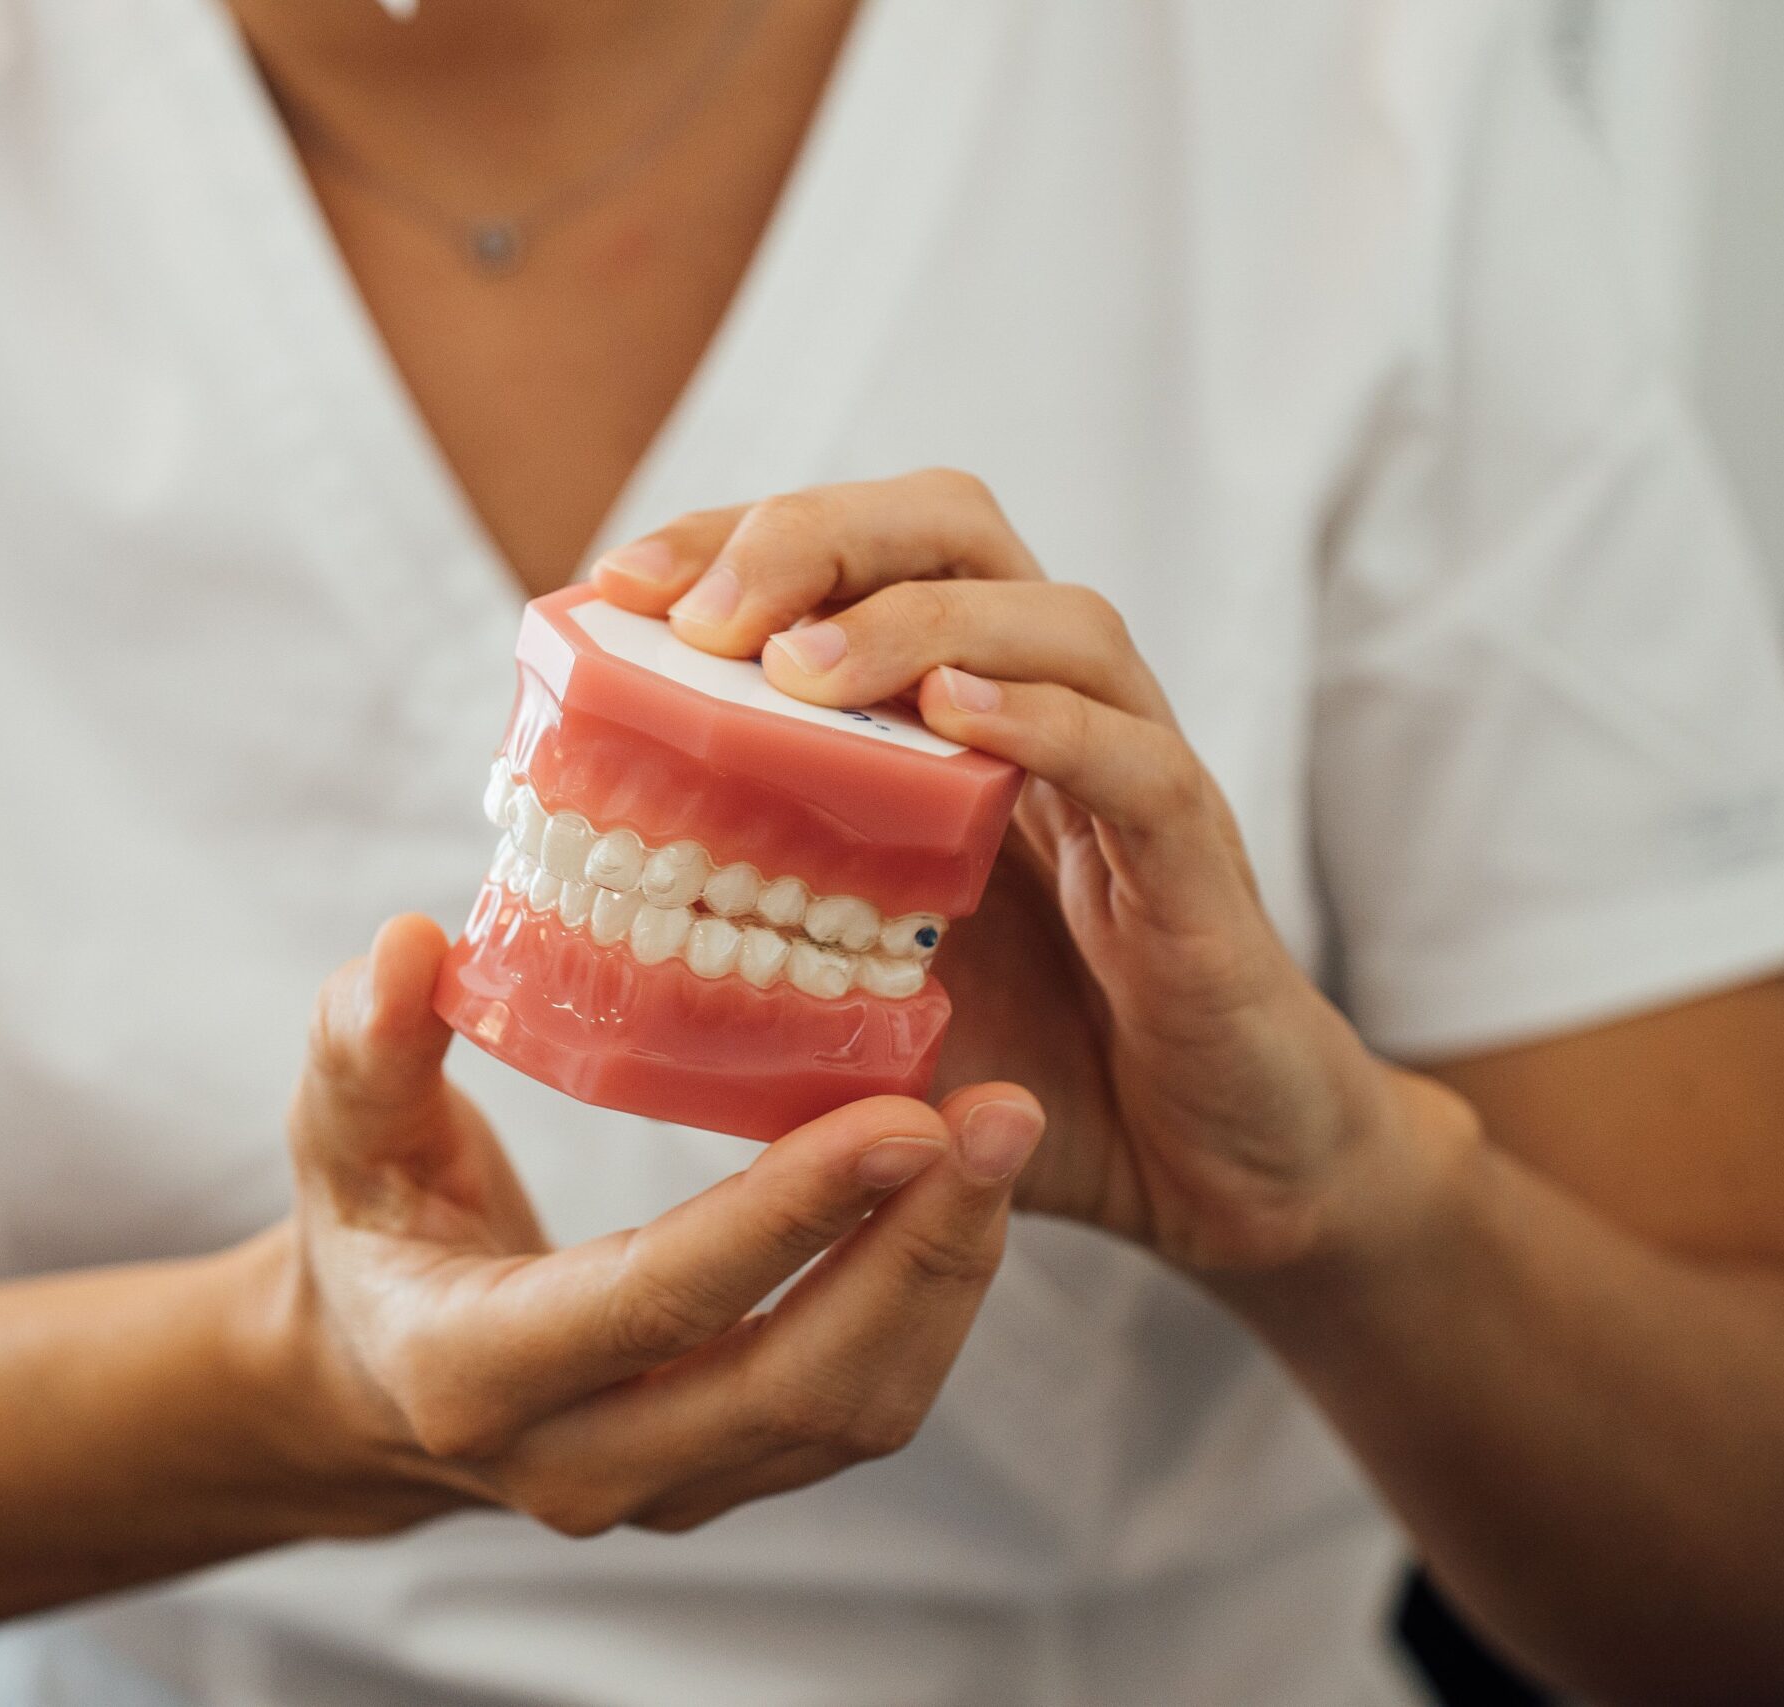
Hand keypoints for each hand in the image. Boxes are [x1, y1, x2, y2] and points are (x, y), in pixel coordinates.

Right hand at [267, 914, 1044, 1537]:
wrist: (368, 1380)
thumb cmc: (367, 1224)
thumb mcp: (338, 1129)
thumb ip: (365, 1043)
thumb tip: (412, 947)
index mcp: (473, 1373)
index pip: (657, 1302)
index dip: (787, 1218)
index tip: (905, 1117)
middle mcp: (576, 1462)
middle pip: (792, 1383)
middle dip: (918, 1252)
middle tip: (1001, 1116)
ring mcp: (661, 1486)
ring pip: (848, 1412)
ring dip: (944, 1278)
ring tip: (1002, 1138)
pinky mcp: (726, 1475)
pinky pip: (855, 1409)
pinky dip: (925, 1305)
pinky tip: (960, 1193)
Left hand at [592, 471, 1477, 1275]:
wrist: (1204, 1179)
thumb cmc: (1025, 1070)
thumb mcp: (854, 1002)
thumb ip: (749, 959)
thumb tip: (579, 951)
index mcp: (953, 720)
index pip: (851, 559)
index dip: (737, 541)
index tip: (621, 584)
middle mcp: (1049, 712)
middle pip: (954, 531)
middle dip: (817, 538)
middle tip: (706, 611)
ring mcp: (1135, 776)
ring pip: (1057, 622)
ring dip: (917, 623)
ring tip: (798, 671)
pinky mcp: (1202, 864)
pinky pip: (1136, 761)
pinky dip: (1049, 724)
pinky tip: (960, 722)